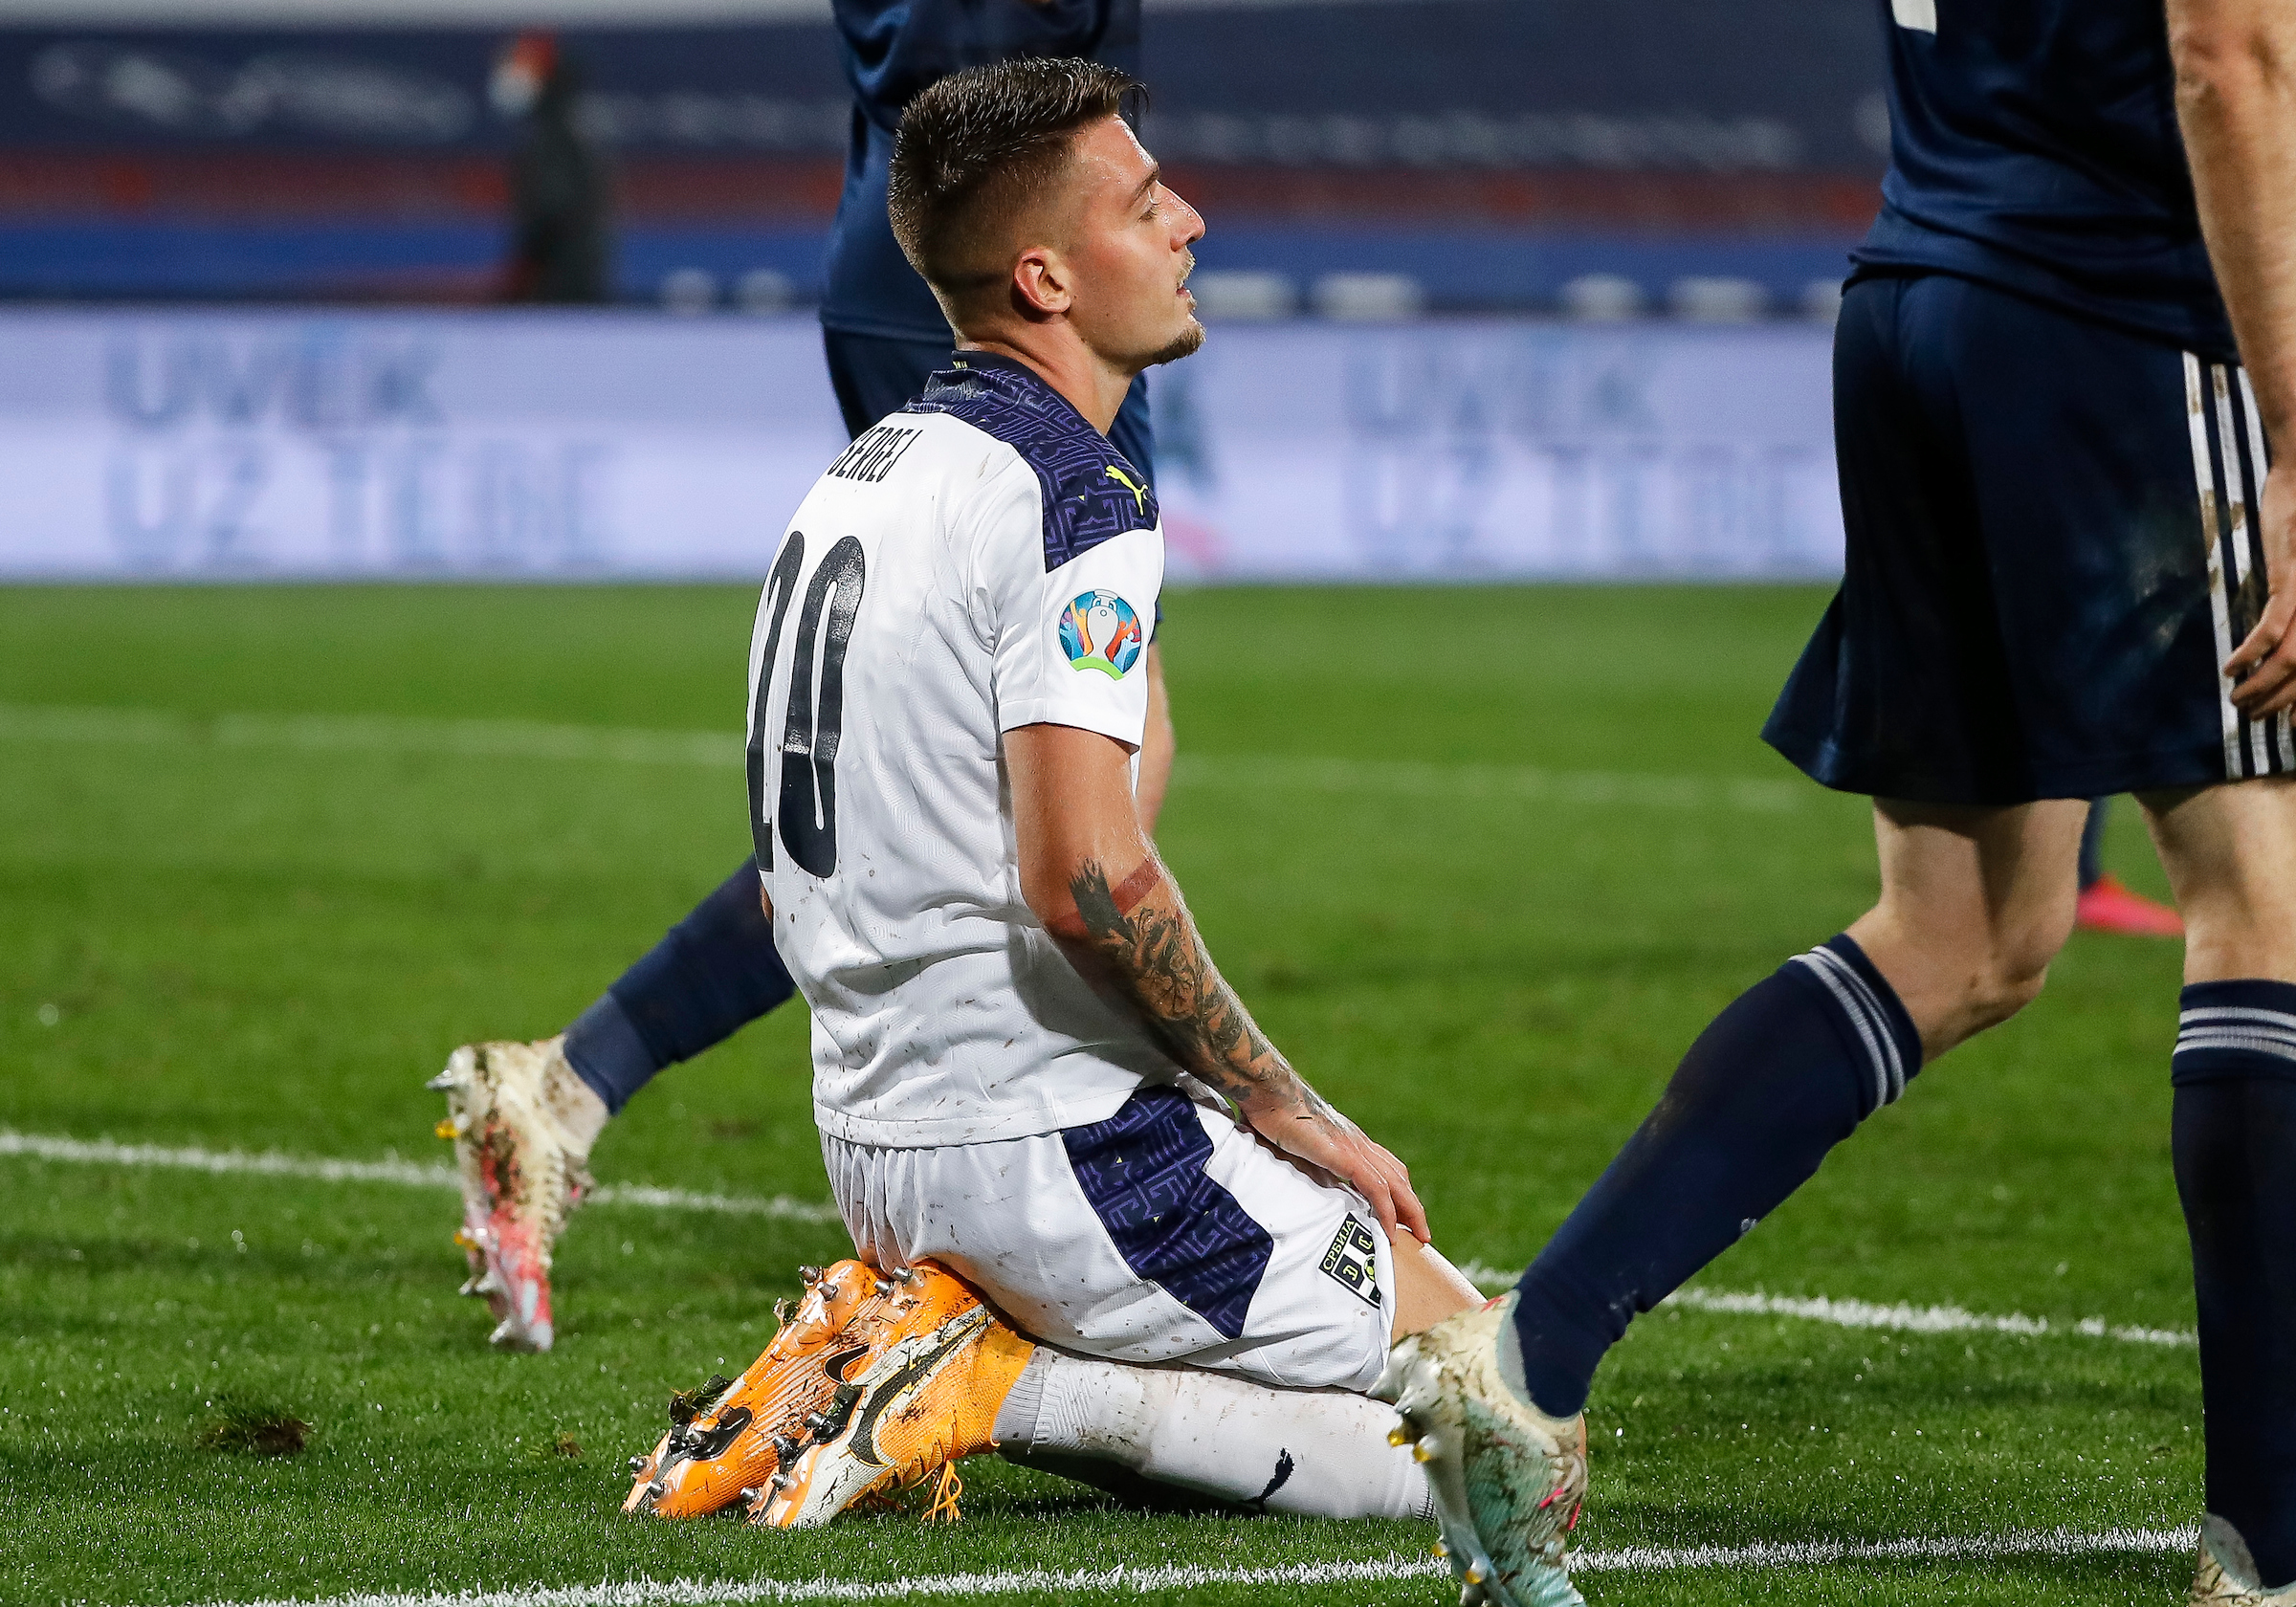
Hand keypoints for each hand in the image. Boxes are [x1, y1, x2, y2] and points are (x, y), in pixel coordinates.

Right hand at [1242, 1091, 1429, 1244]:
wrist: (1269, 1094)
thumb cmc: (1272, 1116)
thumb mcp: (1294, 1148)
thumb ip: (1308, 1165)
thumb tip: (1309, 1187)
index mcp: (1348, 1140)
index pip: (1385, 1167)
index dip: (1398, 1190)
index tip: (1402, 1213)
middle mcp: (1358, 1143)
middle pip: (1397, 1177)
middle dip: (1412, 1205)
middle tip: (1421, 1232)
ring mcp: (1354, 1148)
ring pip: (1395, 1184)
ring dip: (1409, 1211)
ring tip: (1417, 1236)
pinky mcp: (1345, 1156)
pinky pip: (1376, 1188)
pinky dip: (1387, 1211)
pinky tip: (1389, 1230)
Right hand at [2227, 459, 2295, 716]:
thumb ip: (2295, 595)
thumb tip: (2279, 633)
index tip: (2293, 723)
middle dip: (2281, 702)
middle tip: (2253, 716)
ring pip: (2293, 659)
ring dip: (2262, 686)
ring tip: (2237, 701)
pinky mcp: (2294, 580)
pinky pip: (2272, 627)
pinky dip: (2250, 651)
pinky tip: (2231, 665)